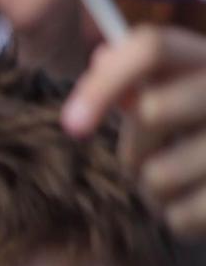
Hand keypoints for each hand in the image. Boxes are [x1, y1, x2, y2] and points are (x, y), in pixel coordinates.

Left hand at [62, 25, 205, 239]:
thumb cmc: (204, 130)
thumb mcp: (184, 92)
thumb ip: (144, 78)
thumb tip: (103, 57)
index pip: (151, 48)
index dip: (103, 83)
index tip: (72, 125)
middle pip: (152, 110)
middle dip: (136, 147)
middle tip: (152, 159)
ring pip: (159, 174)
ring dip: (156, 191)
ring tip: (183, 182)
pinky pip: (181, 216)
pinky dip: (181, 218)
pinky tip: (202, 202)